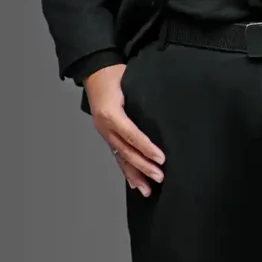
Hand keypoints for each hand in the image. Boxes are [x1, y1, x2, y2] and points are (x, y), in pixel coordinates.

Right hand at [84, 63, 166, 195]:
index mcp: (111, 113)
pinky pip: (117, 156)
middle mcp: (105, 126)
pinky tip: (134, 184)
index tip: (161, 159)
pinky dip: (126, 171)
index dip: (146, 148)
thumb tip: (167, 107)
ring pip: (121, 158)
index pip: (131, 134)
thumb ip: (144, 96)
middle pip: (126, 151)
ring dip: (135, 175)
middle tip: (160, 177)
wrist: (94, 71)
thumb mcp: (129, 80)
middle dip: (144, 166)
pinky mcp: (107, 136)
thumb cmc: (114, 74)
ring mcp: (104, 133)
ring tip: (148, 190)